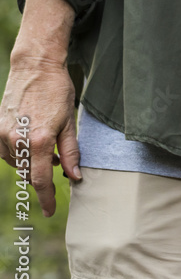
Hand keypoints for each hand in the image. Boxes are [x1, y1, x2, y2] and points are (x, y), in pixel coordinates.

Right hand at [0, 56, 81, 216]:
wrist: (35, 67)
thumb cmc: (58, 92)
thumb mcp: (70, 123)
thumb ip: (71, 152)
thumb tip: (74, 177)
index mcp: (39, 140)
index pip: (42, 180)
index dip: (46, 198)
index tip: (50, 211)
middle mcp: (17, 140)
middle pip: (29, 173)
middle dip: (43, 175)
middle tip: (58, 161)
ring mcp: (2, 134)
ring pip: (17, 164)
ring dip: (31, 163)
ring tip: (47, 146)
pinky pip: (5, 152)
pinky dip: (18, 153)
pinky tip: (31, 141)